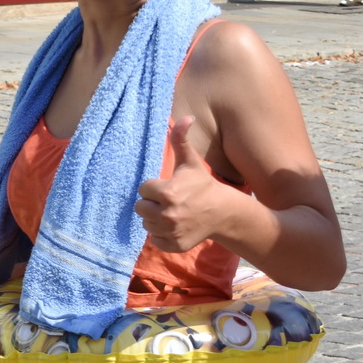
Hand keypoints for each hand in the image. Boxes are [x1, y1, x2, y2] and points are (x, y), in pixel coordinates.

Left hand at [136, 117, 225, 252]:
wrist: (222, 212)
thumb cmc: (202, 185)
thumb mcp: (191, 162)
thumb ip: (181, 139)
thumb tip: (186, 116)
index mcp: (168, 193)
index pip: (143, 189)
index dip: (154, 187)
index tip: (168, 186)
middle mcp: (168, 215)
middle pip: (140, 208)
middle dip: (152, 203)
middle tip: (169, 200)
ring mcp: (171, 232)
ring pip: (146, 223)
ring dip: (155, 218)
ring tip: (173, 212)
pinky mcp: (174, 245)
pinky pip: (154, 239)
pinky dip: (162, 234)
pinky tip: (175, 225)